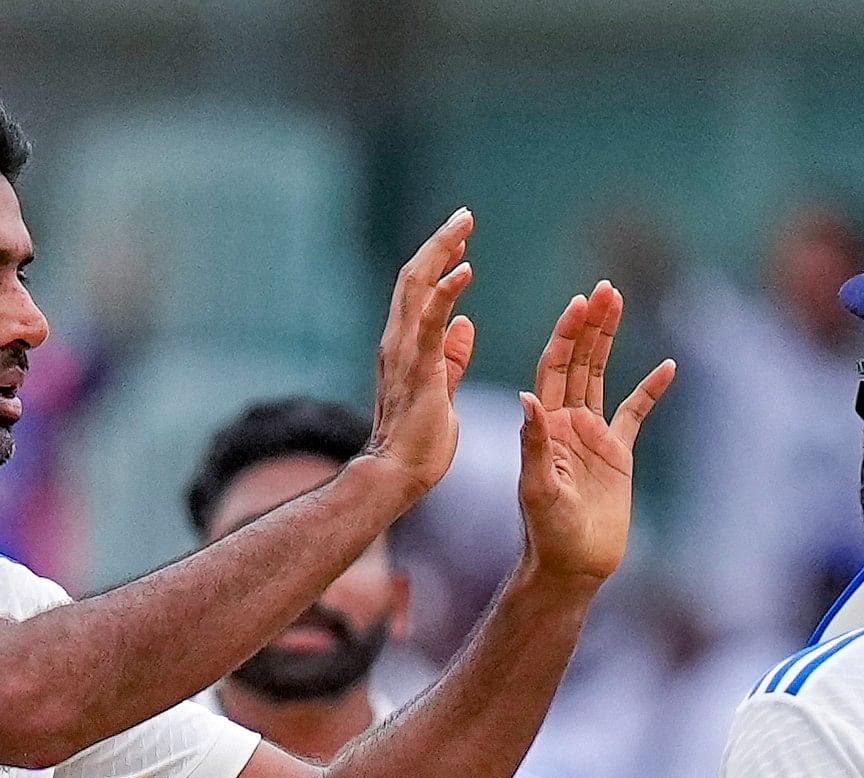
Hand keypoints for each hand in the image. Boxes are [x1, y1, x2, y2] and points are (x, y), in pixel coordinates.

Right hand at [365, 210, 479, 498]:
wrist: (398, 474)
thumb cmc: (419, 441)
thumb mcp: (442, 388)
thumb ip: (450, 355)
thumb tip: (465, 324)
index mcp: (405, 346)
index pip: (418, 291)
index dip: (437, 260)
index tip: (460, 238)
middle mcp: (398, 341)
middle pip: (414, 277)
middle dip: (438, 243)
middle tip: (464, 216)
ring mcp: (404, 352)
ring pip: (417, 287)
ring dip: (440, 252)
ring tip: (464, 226)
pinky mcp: (418, 368)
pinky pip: (431, 320)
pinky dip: (445, 290)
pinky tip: (465, 268)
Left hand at [517, 282, 675, 591]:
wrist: (571, 567)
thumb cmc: (548, 534)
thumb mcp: (538, 489)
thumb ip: (533, 444)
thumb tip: (527, 398)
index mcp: (545, 425)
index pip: (554, 368)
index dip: (566, 335)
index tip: (579, 304)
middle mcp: (567, 423)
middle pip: (578, 361)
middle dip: (589, 324)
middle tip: (604, 289)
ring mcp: (593, 436)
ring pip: (601, 376)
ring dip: (608, 340)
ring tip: (618, 302)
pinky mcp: (617, 455)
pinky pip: (635, 413)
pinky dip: (650, 390)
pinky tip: (667, 367)